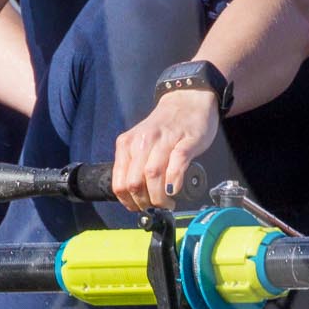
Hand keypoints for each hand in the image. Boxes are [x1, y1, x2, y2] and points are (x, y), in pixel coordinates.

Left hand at [112, 87, 219, 210]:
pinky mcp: (186, 140)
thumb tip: (135, 197)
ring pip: (153, 175)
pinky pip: (177, 164)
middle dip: (145, 202)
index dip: (128, 202)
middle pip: (135, 182)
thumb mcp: (142, 144)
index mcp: (127, 144)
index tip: (139, 208)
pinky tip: (175, 190)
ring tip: (167, 203)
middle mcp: (142, 141)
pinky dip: (174, 181)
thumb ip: (136, 165)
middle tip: (156, 207)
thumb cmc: (166, 127)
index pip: (119, 182)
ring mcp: (164, 140)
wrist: (188, 100)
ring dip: (159, 197)